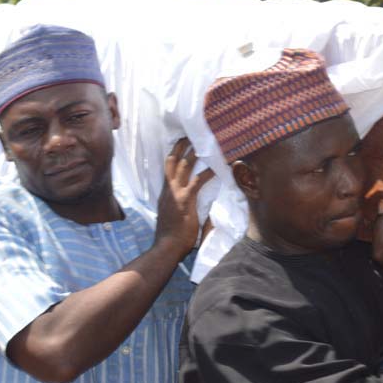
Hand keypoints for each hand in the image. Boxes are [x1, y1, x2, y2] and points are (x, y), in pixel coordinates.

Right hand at [154, 138, 214, 257]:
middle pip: (172, 162)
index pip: (168, 170)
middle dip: (180, 146)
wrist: (166, 247)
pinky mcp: (185, 199)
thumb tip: (195, 206)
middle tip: (187, 135)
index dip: (173, 156)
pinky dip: (208, 172)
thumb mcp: (174, 218)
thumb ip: (183, 208)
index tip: (179, 145)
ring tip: (202, 143)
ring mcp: (175, 193)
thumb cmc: (172, 238)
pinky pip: (197, 181)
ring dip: (193, 153)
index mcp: (165, 193)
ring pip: (183, 166)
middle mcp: (168, 190)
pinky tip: (217, 167)